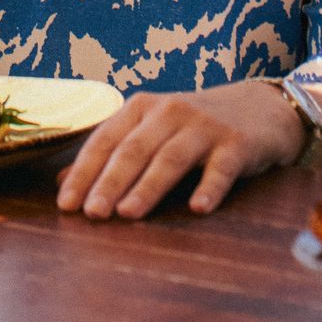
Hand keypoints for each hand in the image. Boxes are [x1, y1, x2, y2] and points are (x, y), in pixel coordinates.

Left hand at [56, 81, 304, 220]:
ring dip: (148, 186)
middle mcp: (170, 111)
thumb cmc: (194, 127)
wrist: (261, 108)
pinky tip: (197, 208)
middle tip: (92, 214)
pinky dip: (209, 187)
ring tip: (128, 214)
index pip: (105, 140)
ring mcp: (205, 126)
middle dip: (109, 182)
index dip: (84, 172)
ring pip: (171, 158)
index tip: (65, 204)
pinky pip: (221, 168)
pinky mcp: (237, 143)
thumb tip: (61, 183)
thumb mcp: (150, 131)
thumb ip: (110, 154)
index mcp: (142, 107)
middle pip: (134, 149)